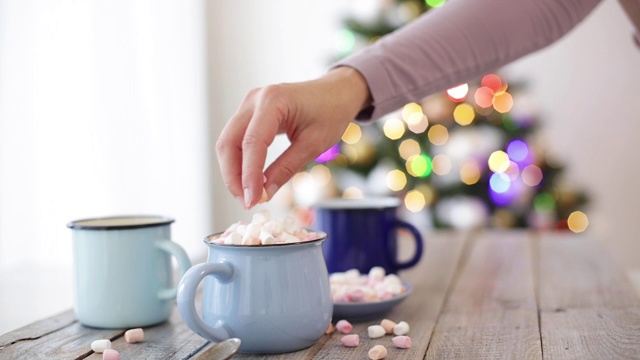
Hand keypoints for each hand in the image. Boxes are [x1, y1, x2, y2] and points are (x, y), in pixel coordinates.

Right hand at [216, 66, 370, 208]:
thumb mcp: (313, 145)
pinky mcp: (249, 113)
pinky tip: (250, 180)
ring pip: (228, 142)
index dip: (248, 175)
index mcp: (274, 101)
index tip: (251, 201)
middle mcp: (255, 99)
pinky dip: (239, 162)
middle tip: (247, 202)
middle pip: (229, 142)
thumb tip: (264, 194)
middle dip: (233, 176)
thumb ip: (286, 168)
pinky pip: (236, 140)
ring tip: (249, 195)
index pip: (252, 142)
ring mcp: (249, 105)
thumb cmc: (331, 113)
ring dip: (233, 171)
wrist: (336, 92)